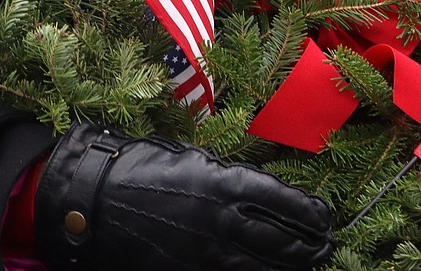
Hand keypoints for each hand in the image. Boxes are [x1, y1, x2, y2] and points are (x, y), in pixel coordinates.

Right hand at [34, 124, 333, 269]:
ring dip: (288, 267)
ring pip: (261, 266)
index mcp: (225, 184)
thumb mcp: (191, 160)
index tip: (325, 217)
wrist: (94, 200)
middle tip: (326, 247)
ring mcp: (206, 253)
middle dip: (308, 246)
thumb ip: (227, 178)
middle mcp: (222, 220)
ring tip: (307, 265)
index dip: (309, 213)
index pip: (283, 202)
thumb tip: (257, 192)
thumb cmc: (141, 167)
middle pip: (280, 240)